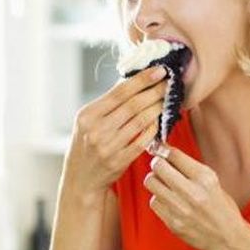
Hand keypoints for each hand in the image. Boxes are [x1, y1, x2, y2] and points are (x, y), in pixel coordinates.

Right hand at [65, 66, 167, 198]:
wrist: (80, 179)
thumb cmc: (86, 145)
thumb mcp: (88, 122)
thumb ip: (108, 104)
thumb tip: (132, 80)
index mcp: (87, 115)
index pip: (119, 92)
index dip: (142, 80)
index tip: (159, 70)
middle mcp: (96, 130)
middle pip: (132, 105)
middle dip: (154, 91)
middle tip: (169, 83)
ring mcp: (107, 147)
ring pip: (140, 121)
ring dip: (157, 108)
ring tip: (167, 99)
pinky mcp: (119, 161)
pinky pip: (142, 140)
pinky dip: (153, 129)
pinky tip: (160, 121)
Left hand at [144, 146, 249, 249]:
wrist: (228, 238)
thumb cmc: (222, 209)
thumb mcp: (213, 182)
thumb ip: (191, 169)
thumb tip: (166, 154)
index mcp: (205, 178)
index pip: (174, 155)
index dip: (165, 150)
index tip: (162, 151)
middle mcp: (192, 192)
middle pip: (158, 166)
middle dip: (157, 164)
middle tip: (161, 167)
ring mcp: (180, 209)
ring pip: (151, 182)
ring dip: (155, 181)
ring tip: (164, 185)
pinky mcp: (172, 222)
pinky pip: (154, 202)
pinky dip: (159, 199)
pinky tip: (169, 202)